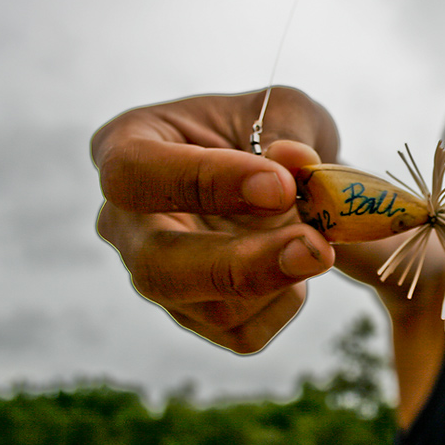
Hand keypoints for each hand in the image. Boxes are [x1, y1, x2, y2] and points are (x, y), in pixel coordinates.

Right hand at [91, 87, 339, 353]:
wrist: (285, 178)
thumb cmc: (271, 132)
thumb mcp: (288, 110)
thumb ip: (292, 132)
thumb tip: (295, 162)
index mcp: (127, 147)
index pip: (135, 175)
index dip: (204, 182)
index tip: (281, 185)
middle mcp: (124, 221)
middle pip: (158, 269)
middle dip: (243, 265)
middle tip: (316, 248)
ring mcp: (154, 276)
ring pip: (209, 309)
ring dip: (282, 281)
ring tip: (319, 240)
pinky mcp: (193, 316)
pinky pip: (240, 333)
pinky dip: (285, 303)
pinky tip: (298, 266)